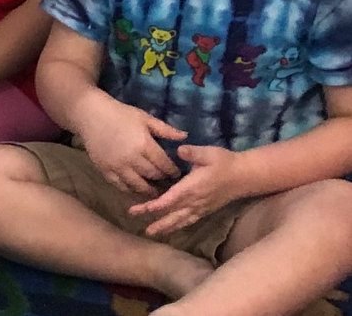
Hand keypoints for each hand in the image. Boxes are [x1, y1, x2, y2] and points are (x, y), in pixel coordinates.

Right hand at [75, 97, 185, 196]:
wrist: (90, 114)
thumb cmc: (120, 114)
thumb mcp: (144, 118)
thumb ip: (165, 129)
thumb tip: (185, 136)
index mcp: (144, 145)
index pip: (164, 165)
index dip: (173, 171)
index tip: (177, 173)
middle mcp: (132, 159)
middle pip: (153, 176)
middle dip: (162, 179)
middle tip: (168, 181)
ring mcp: (117, 166)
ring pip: (138, 185)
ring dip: (148, 189)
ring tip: (154, 189)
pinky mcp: (105, 170)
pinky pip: (121, 186)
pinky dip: (130, 189)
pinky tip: (136, 187)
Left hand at [128, 145, 247, 236]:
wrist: (245, 176)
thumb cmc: (225, 162)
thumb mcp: (208, 153)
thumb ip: (193, 152)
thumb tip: (179, 150)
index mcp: (193, 187)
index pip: (172, 198)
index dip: (157, 204)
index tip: (144, 209)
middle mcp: (195, 201)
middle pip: (172, 212)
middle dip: (154, 217)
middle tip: (137, 222)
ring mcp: (201, 207)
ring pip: (180, 220)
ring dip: (165, 226)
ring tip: (151, 232)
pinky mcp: (206, 210)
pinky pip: (190, 220)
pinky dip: (179, 226)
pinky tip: (171, 229)